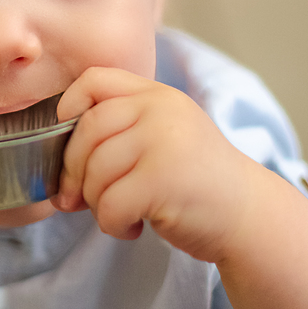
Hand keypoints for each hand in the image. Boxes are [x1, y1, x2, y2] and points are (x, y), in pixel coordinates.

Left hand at [52, 67, 259, 262]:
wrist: (249, 217)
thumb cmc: (197, 184)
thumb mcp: (166, 138)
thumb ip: (122, 133)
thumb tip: (57, 168)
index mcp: (158, 95)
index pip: (94, 80)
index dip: (68, 106)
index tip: (67, 139)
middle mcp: (161, 110)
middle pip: (86, 130)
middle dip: (73, 171)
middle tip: (78, 199)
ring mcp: (164, 141)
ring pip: (95, 171)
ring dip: (96, 203)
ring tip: (118, 215)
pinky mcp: (163, 179)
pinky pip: (110, 204)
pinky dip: (112, 224)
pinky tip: (133, 228)